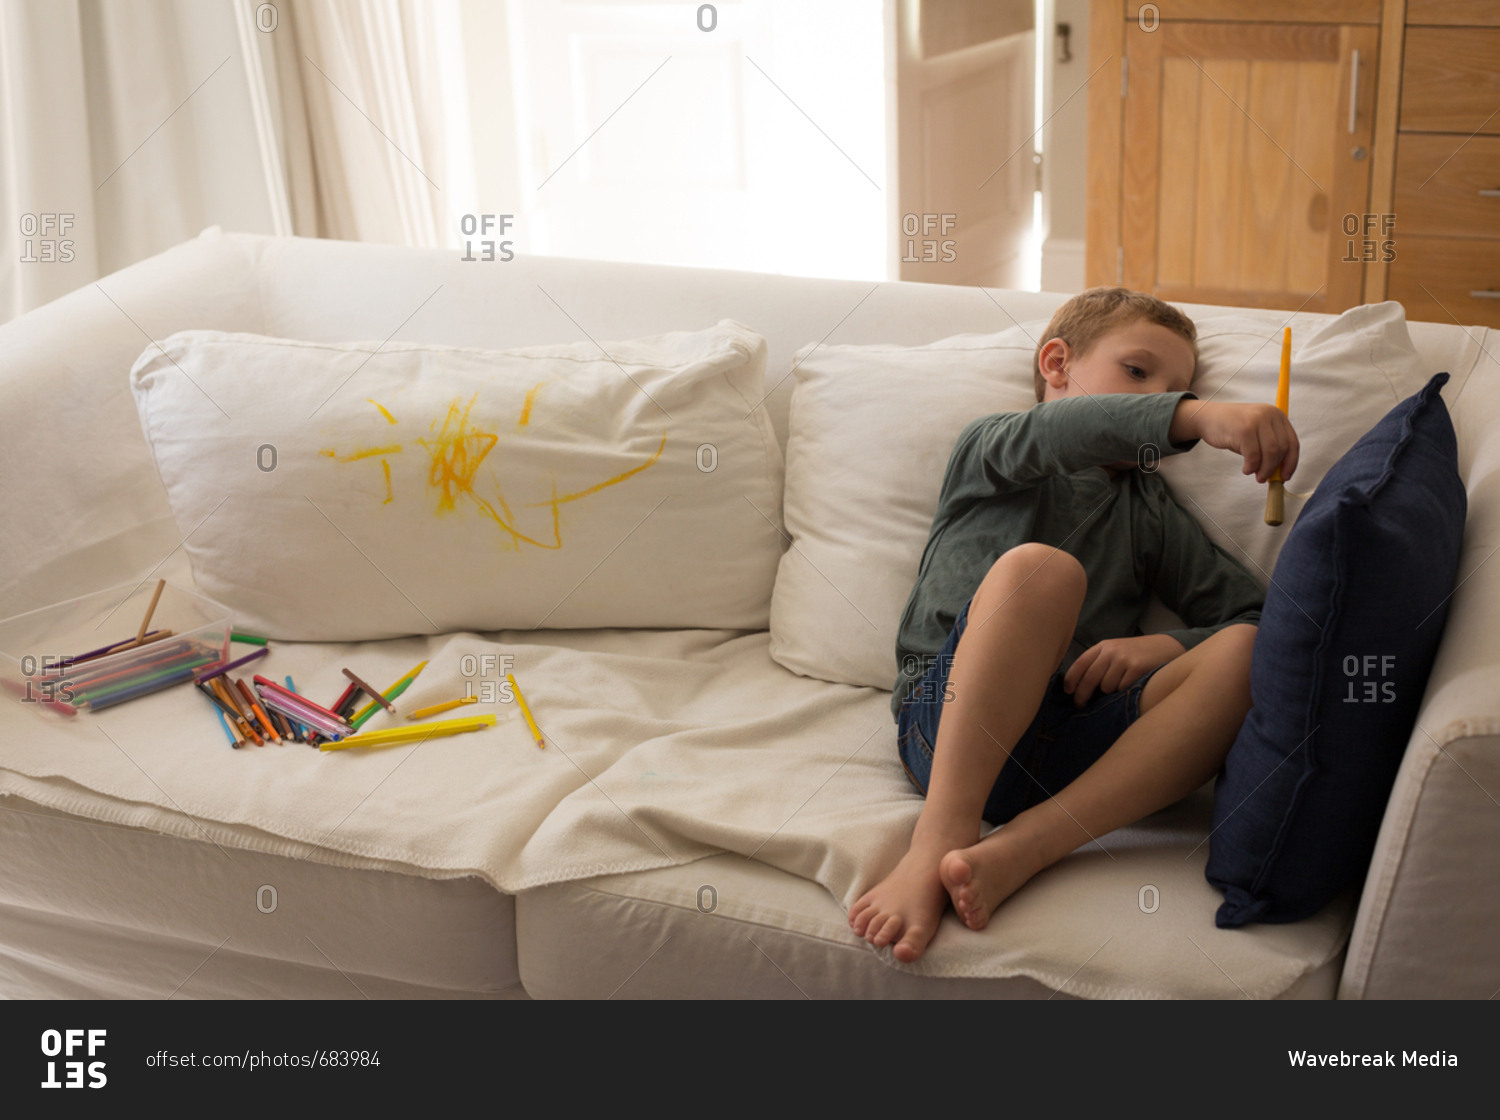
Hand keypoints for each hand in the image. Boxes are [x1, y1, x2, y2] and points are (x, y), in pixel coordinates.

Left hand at [1063, 634, 1185, 707]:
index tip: (1068, 692)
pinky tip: (1131, 685)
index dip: (1071, 679)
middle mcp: (1111, 651)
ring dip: (1109, 692)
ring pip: (1105, 687)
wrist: (1167, 646)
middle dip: (1082, 695)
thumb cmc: (1137, 653)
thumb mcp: (1116, 651)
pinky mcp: (1136, 668)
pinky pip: (1121, 689)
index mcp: (1103, 646)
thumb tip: (1079, 686)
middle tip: (1080, 706)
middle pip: (1089, 678)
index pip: (1080, 663)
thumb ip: (1099, 663)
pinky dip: (1123, 691)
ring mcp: (1124, 659)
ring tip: (1119, 686)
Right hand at [1170, 400, 1299, 484]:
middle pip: (1281, 449)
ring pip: (1270, 453)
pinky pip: (1254, 456)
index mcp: (1277, 415)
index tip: (1285, 476)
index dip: (1291, 462)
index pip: (1292, 442)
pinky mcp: (1244, 430)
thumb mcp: (1256, 432)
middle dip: (1274, 468)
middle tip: (1264, 478)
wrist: (1208, 417)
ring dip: (1264, 470)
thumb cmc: (1233, 428)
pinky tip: (1246, 469)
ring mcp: (1256, 421)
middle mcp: (1269, 415)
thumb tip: (1280, 472)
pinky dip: (1251, 467)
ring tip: (1255, 475)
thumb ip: (1269, 445)